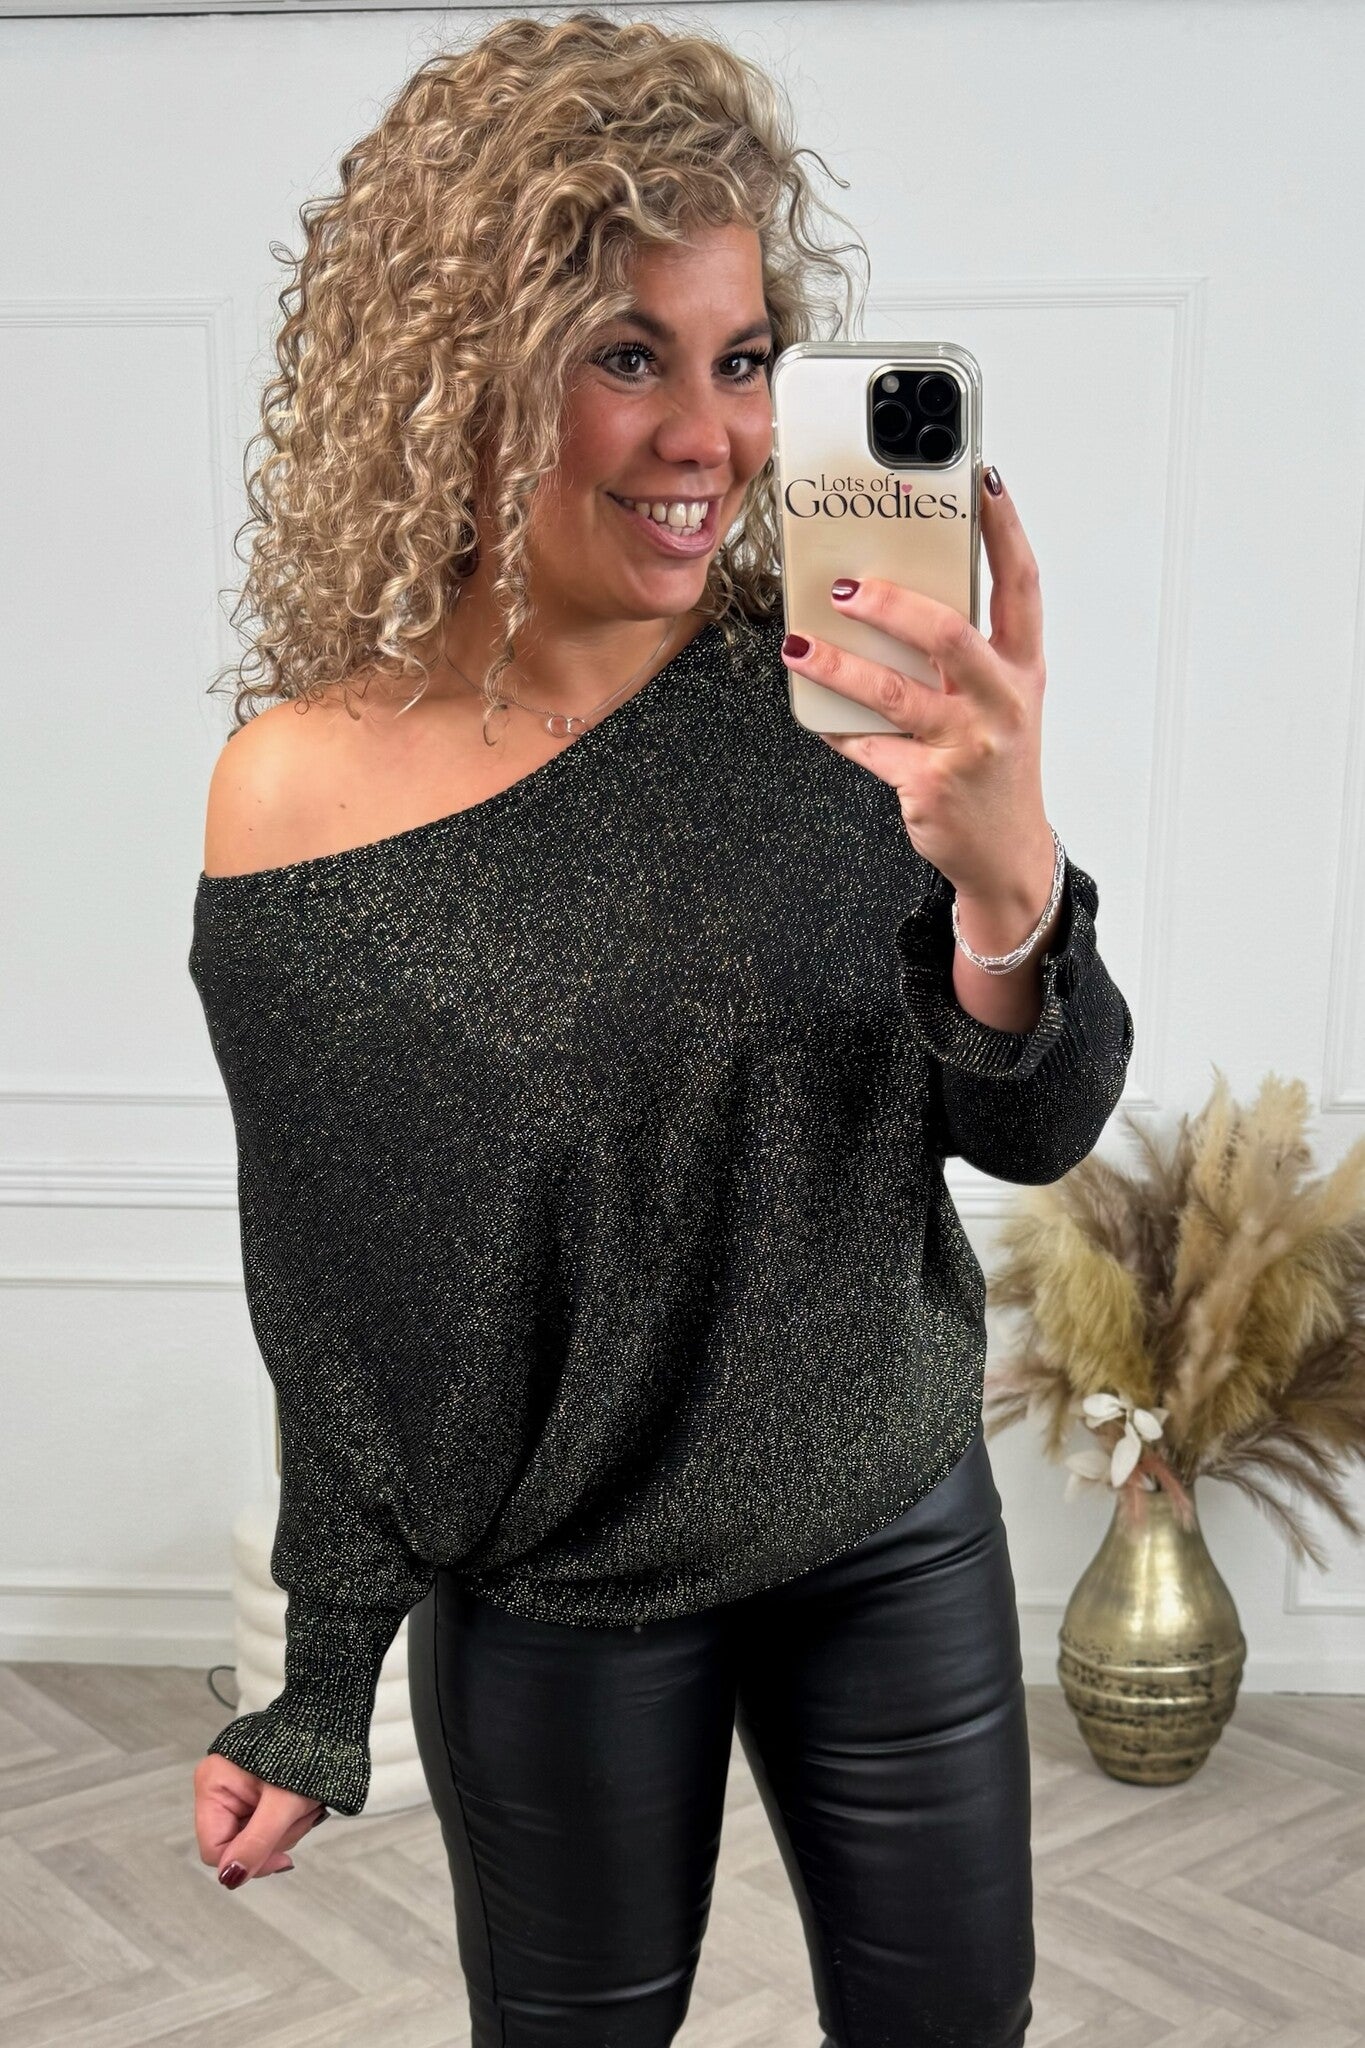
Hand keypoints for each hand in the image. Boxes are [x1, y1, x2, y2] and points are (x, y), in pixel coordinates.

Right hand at [195, 1754, 328, 1888]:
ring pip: (254, 1840)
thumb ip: (256, 1841)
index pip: (215, 1849)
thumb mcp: (283, 1803)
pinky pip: (265, 1827)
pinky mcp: (253, 1795)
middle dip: (274, 1839)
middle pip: (237, 1846)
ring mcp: (235, 1792)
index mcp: (212, 1784)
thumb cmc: (306, 1753)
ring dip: (285, 1830)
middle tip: (300, 1815)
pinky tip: (301, 1806)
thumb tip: (229, 1877)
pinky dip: (287, 1822)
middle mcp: (218, 1789)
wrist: (328, 1726)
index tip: (283, 1858)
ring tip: (304, 1805)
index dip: (248, 1862)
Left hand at [781, 466, 1053, 906]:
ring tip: (800, 645)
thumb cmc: (995, 765)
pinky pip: (869, 747)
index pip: (1020, 584)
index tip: (981, 483)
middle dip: (894, 603)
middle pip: (950, 634)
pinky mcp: (929, 784)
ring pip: (895, 693)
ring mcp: (967, 745)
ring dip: (840, 665)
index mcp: (1022, 669)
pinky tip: (816, 711)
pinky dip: (837, 727)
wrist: (1005, 853)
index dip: (1004, 530)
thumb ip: (962, 652)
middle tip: (848, 585)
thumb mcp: (998, 701)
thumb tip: (891, 596)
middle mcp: (1001, 702)